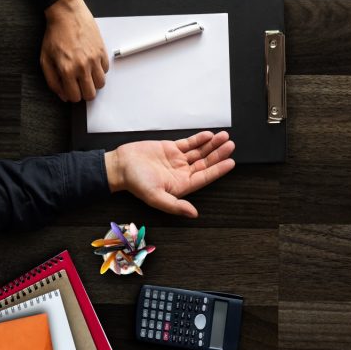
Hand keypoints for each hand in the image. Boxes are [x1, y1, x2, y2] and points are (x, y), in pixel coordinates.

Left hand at [42, 0, 108, 101]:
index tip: (71, 91)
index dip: (72, 96)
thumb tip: (62, 94)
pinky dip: (99, 70)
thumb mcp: (45, 59)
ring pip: (101, 84)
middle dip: (84, 93)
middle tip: (79, 86)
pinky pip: (105, 70)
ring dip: (93, 83)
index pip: (75, 96)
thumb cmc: (55, 34)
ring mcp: (94, 60)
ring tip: (85, 75)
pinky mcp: (102, 53)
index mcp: (66, 69)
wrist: (68, 15)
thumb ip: (52, 80)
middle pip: (91, 94)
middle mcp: (82, 66)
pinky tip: (90, 63)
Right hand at [105, 131, 235, 217]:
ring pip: (200, 152)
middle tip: (230, 145)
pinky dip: (199, 139)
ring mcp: (178, 160)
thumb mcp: (155, 197)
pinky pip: (189, 143)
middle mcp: (182, 173)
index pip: (205, 177)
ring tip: (224, 137)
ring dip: (212, 145)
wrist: (119, 165)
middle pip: (205, 163)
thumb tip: (193, 214)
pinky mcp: (171, 149)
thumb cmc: (135, 182)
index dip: (218, 170)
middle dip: (218, 154)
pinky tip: (209, 135)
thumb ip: (175, 205)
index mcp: (181, 185)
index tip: (231, 162)